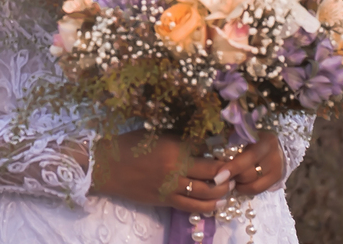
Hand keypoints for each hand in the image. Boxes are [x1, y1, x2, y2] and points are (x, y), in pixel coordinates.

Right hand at [89, 131, 232, 215]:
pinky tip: (217, 202)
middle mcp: (176, 169)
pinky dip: (209, 206)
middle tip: (236, 171)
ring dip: (223, 191)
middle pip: (214, 175)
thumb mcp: (155, 134)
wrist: (105, 166)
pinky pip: (192, 207)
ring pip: (207, 194)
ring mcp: (171, 188)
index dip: (226, 155)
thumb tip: (203, 138)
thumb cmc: (128, 144)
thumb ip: (179, 138)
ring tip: (229, 186)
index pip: (210, 153)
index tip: (234, 152)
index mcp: (174, 148)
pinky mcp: (165, 201)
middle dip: (229, 174)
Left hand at [224, 132, 284, 195]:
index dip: (233, 167)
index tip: (218, 175)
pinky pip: (258, 190)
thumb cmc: (251, 138)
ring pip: (253, 184)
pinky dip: (245, 189)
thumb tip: (213, 154)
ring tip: (229, 179)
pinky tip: (238, 184)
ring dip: (238, 184)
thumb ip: (230, 141)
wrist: (273, 144)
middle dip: (232, 177)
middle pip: (250, 173)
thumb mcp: (242, 135)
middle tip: (220, 176)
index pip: (249, 156)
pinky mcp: (277, 179)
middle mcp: (274, 154)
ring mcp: (278, 168)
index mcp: (265, 140)